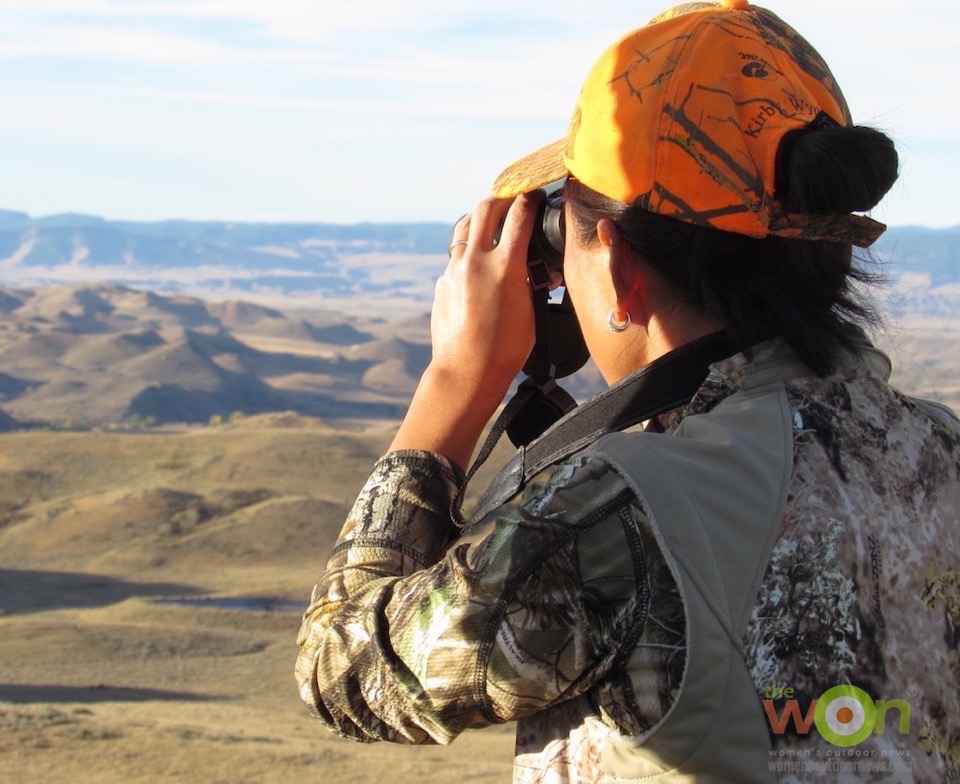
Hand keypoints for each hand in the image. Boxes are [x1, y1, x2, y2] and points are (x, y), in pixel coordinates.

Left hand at [388, 193, 538, 468]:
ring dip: (480, 218)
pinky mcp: (442, 283)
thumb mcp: (530, 312)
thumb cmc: (506, 349)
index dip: (529, 200)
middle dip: (502, 198)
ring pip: (465, 227)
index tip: (534, 195)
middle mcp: (477, 261)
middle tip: (513, 200)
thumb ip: (531, 283)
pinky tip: (478, 262)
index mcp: (506, 266)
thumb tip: (537, 269)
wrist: (467, 371)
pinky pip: (456, 255)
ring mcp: (455, 271)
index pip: (520, 216)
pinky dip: (469, 250)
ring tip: (492, 221)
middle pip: (486, 208)